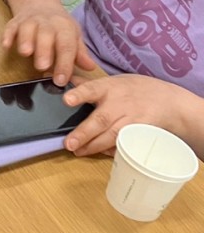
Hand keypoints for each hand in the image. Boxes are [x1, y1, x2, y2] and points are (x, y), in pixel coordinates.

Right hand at [1, 5, 96, 85]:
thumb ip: (79, 52)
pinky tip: (6, 45)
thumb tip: (90, 68)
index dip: (64, 63)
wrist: (39, 3)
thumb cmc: (58, 26)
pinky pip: (10, 27)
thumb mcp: (73, 36)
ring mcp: (29, 21)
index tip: (61, 80)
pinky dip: (7, 35)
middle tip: (42, 67)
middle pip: (46, 35)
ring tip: (25, 53)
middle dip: (44, 50)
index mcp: (65, 27)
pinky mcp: (15, 22)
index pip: (66, 46)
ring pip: (27, 28)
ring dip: (25, 40)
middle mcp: (47, 22)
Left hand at [62, 74, 198, 155]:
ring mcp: (132, 120)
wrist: (169, 102)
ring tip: (78, 152)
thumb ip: (89, 84)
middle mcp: (120, 104)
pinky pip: (125, 145)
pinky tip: (100, 153)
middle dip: (84, 133)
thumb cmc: (136, 89)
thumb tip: (64, 79)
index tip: (66, 100)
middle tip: (69, 144)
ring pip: (112, 136)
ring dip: (94, 146)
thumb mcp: (114, 81)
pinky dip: (113, 151)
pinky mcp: (141, 134)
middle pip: (101, 119)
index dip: (79, 94)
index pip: (92, 89)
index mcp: (109, 88)